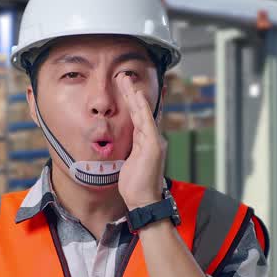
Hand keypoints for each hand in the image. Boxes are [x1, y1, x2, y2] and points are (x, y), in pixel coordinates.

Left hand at [116, 73, 166, 209]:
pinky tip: (137, 95)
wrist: (143, 201)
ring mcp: (154, 140)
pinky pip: (146, 122)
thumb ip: (129, 150)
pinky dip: (142, 107)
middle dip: (131, 92)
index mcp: (146, 142)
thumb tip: (123, 144)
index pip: (138, 117)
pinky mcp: (153, 145)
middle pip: (141, 110)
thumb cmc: (135, 186)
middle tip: (122, 75)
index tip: (126, 87)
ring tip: (125, 78)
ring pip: (143, 112)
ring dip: (134, 94)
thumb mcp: (128, 163)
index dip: (133, 101)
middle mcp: (152, 138)